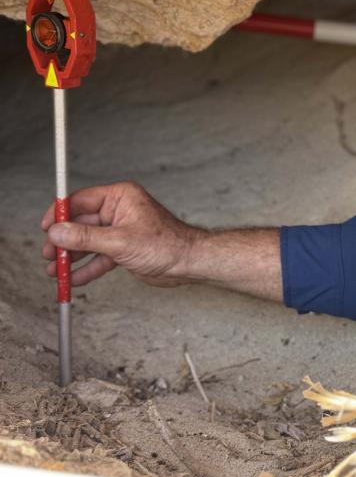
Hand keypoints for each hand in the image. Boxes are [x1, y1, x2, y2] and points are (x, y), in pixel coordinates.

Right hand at [41, 182, 200, 287]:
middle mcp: (119, 211)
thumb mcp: (119, 241)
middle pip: (81, 223)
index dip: (60, 213)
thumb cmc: (166, 244)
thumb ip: (85, 237)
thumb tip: (57, 232)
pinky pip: (99, 256)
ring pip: (88, 242)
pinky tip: (73, 279)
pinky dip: (87, 268)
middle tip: (48, 255)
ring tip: (55, 271)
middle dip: (63, 241)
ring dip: (71, 257)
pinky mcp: (124, 248)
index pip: (81, 200)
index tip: (45, 227)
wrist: (188, 263)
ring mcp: (121, 230)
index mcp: (121, 197)